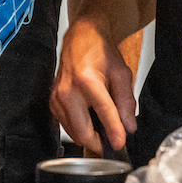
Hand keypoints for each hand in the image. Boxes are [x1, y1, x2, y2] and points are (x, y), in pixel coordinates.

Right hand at [50, 17, 136, 153]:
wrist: (81, 38)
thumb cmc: (100, 51)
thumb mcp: (121, 73)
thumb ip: (126, 101)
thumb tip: (128, 126)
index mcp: (86, 80)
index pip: (102, 112)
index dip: (113, 132)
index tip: (119, 144)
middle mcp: (67, 90)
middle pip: (81, 132)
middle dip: (98, 143)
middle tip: (113, 141)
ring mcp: (57, 97)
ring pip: (73, 133)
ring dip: (89, 136)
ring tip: (103, 127)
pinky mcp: (53, 102)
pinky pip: (66, 126)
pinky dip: (79, 128)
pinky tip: (90, 118)